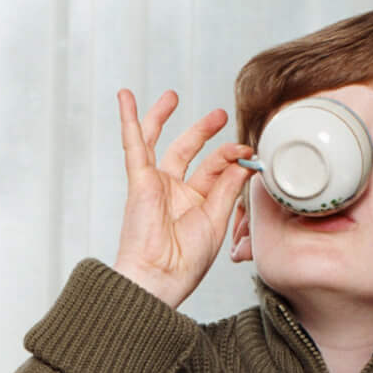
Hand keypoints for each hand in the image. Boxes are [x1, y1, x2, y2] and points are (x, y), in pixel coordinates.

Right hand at [110, 89, 254, 308]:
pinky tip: (125, 98)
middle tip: (220, 114)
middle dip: (203, 130)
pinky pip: (133, 145)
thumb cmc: (186, 261)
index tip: (246, 149)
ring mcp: (155, 184)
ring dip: (163, 117)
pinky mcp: (139, 181)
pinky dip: (129, 120)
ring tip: (172, 95)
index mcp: (195, 202)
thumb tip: (243, 160)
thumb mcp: (217, 220)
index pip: (215, 167)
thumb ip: (229, 187)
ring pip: (156, 142)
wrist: (161, 277)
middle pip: (187, 150)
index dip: (231, 155)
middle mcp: (173, 191)